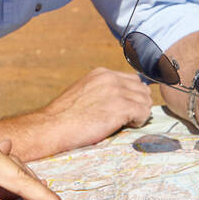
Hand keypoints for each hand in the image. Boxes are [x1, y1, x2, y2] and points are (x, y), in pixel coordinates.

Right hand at [38, 67, 153, 152]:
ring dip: (139, 113)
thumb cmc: (65, 116)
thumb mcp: (83, 92)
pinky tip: (126, 126)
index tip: (126, 108)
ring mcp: (117, 92)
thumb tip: (118, 99)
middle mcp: (111, 78)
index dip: (132, 95)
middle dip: (139, 103)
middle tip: (128, 118)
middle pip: (141, 88)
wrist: (53, 126)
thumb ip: (101, 90)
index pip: (132, 79)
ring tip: (126, 123)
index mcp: (101, 73)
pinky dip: (138, 121)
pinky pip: (143, 112)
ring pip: (145, 100)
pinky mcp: (121, 107)